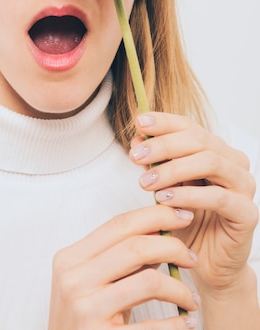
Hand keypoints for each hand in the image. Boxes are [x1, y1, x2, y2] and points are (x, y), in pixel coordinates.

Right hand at [48, 205, 199, 328]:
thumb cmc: (82, 320)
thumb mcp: (91, 282)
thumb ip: (120, 258)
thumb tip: (161, 231)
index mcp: (70, 259)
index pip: (119, 224)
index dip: (155, 215)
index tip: (183, 215)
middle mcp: (74, 280)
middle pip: (136, 247)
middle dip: (173, 247)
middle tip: (191, 258)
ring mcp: (86, 309)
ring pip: (149, 281)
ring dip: (179, 289)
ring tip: (191, 299)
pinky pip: (151, 326)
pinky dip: (175, 323)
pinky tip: (185, 322)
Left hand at [129, 113, 258, 294]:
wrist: (204, 261)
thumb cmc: (185, 220)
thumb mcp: (163, 186)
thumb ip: (154, 163)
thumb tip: (137, 139)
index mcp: (214, 149)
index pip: (189, 126)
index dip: (164, 122)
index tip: (139, 122)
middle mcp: (233, 162)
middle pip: (199, 140)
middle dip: (163, 145)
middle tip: (136, 156)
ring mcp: (244, 185)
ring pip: (210, 162)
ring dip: (173, 169)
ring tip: (146, 182)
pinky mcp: (247, 213)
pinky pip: (218, 197)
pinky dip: (189, 195)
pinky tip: (165, 200)